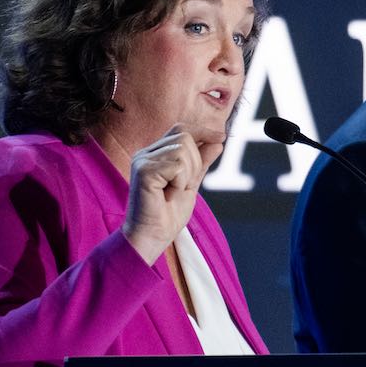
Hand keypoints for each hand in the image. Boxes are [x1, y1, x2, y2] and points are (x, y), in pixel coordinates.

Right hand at [120, 124, 226, 264]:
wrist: (153, 237)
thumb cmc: (168, 213)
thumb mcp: (192, 182)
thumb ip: (202, 161)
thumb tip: (219, 140)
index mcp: (155, 154)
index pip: (181, 129)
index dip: (203, 131)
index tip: (222, 136)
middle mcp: (145, 153)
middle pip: (185, 137)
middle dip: (196, 162)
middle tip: (185, 186)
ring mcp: (142, 161)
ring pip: (182, 150)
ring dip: (187, 174)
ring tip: (173, 192)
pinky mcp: (143, 171)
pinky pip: (177, 166)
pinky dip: (180, 182)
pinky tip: (167, 196)